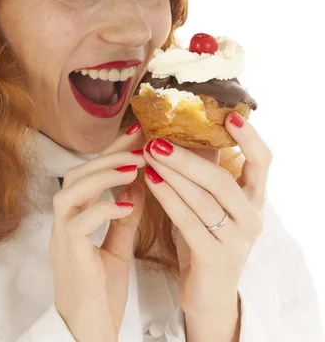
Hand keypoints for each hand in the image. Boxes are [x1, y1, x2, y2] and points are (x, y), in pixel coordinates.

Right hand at [50, 126, 146, 341]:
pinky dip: (104, 209)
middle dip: (107, 156)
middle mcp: (64, 224)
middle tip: (138, 142)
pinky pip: (79, 224)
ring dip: (103, 175)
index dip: (111, 152)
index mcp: (75, 219)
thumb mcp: (117, 248)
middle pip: (76, 175)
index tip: (136, 133)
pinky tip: (128, 205)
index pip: (90, 174)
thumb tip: (139, 185)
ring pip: (71, 192)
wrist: (88, 335)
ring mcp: (62, 239)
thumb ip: (124, 218)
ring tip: (134, 166)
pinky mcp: (69, 257)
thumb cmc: (99, 294)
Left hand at [142, 112, 272, 317]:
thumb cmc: (208, 238)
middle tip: (157, 140)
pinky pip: (188, 221)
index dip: (249, 138)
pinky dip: (168, 198)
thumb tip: (190, 129)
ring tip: (148, 155)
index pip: (262, 162)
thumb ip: (208, 170)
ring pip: (203, 200)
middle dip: (187, 158)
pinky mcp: (215, 258)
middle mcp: (251, 218)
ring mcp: (235, 240)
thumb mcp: (212, 202)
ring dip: (172, 174)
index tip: (230, 116)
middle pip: (222, 180)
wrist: (210, 295)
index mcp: (254, 199)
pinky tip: (150, 180)